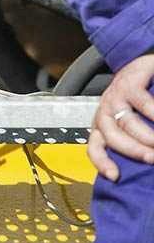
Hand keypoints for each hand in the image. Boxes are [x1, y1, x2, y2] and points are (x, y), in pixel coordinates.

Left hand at [87, 53, 153, 180]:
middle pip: (113, 137)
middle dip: (134, 151)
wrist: (142, 66)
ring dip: (147, 136)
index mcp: (103, 124)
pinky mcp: (129, 83)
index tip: (114, 176)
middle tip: (153, 159)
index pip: (94, 147)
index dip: (101, 162)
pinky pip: (143, 103)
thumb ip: (135, 141)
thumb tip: (147, 161)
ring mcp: (115, 96)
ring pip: (128, 122)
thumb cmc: (139, 98)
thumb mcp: (133, 122)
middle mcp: (105, 111)